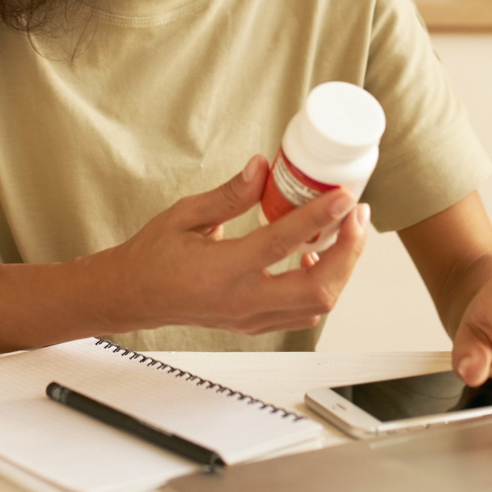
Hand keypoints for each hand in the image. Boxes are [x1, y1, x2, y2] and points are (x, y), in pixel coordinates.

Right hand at [103, 155, 369, 334]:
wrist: (134, 295)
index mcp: (221, 271)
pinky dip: (321, 286)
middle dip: (349, 252)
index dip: (318, 218)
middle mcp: (241, 301)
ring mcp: (251, 318)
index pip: (280, 245)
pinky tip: (317, 256)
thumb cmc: (155, 254)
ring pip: (316, 306)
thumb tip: (262, 167)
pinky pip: (302, 313)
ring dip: (341, 268)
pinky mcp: (255, 324)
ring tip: (346, 231)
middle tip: (357, 215)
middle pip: (316, 290)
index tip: (344, 197)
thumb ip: (228, 195)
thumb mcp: (185, 215)